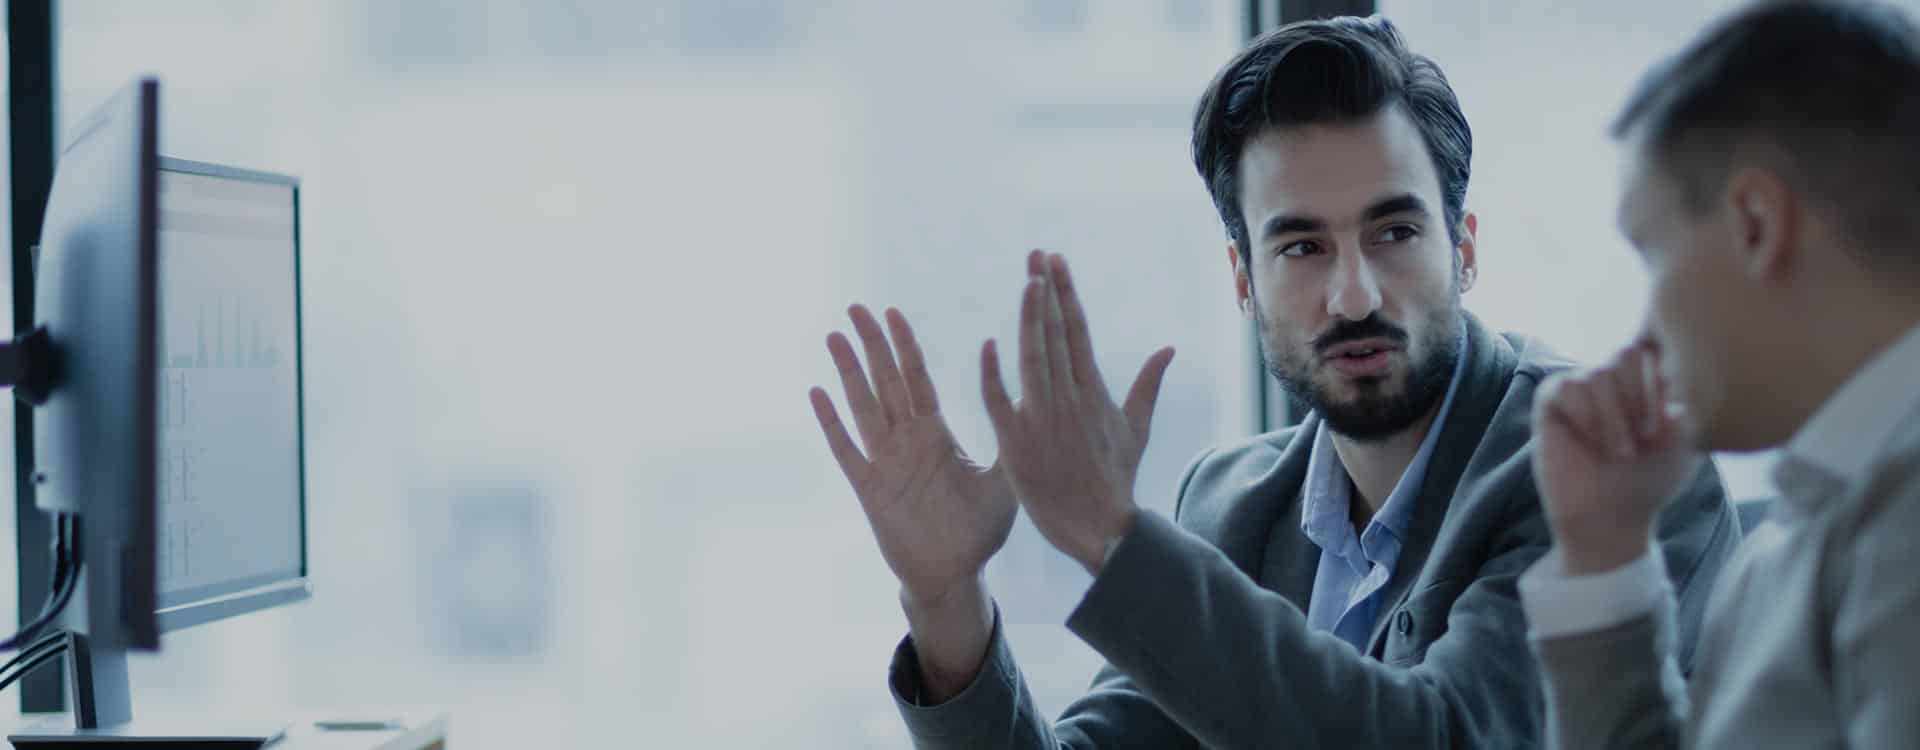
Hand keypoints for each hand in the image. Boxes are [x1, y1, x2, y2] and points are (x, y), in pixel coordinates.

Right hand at [810, 305, 1016, 608]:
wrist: (955, 576)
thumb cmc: (979, 532)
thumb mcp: (1003, 481)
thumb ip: (1009, 443)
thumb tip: (1026, 404)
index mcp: (936, 434)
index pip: (918, 379)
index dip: (906, 346)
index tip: (893, 313)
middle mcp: (907, 442)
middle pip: (886, 382)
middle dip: (872, 344)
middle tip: (856, 308)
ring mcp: (885, 463)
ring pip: (863, 407)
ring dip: (848, 372)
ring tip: (835, 336)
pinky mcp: (870, 489)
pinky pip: (848, 450)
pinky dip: (832, 422)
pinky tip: (818, 393)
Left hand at [981, 251, 1174, 573]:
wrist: (1099, 527)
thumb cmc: (1114, 479)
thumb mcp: (1136, 428)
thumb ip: (1148, 384)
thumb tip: (1168, 348)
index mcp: (1092, 390)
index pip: (1077, 330)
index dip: (1065, 293)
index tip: (1054, 261)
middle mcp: (1069, 398)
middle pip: (1055, 334)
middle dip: (1045, 291)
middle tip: (1035, 255)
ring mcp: (1042, 419)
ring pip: (1033, 358)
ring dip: (1030, 318)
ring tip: (1026, 282)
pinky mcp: (1017, 443)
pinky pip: (1000, 403)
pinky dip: (994, 375)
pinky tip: (989, 345)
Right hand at [1531, 342, 1702, 574]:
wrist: (1612, 517)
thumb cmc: (1650, 480)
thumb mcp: (1685, 442)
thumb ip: (1686, 402)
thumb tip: (1668, 374)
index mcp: (1647, 377)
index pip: (1656, 346)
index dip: (1664, 381)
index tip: (1669, 423)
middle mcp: (1613, 377)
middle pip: (1626, 353)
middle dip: (1640, 400)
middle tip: (1646, 438)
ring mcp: (1581, 388)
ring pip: (1598, 374)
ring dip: (1614, 419)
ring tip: (1621, 452)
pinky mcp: (1551, 402)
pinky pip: (1568, 388)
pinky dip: (1586, 418)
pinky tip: (1590, 443)